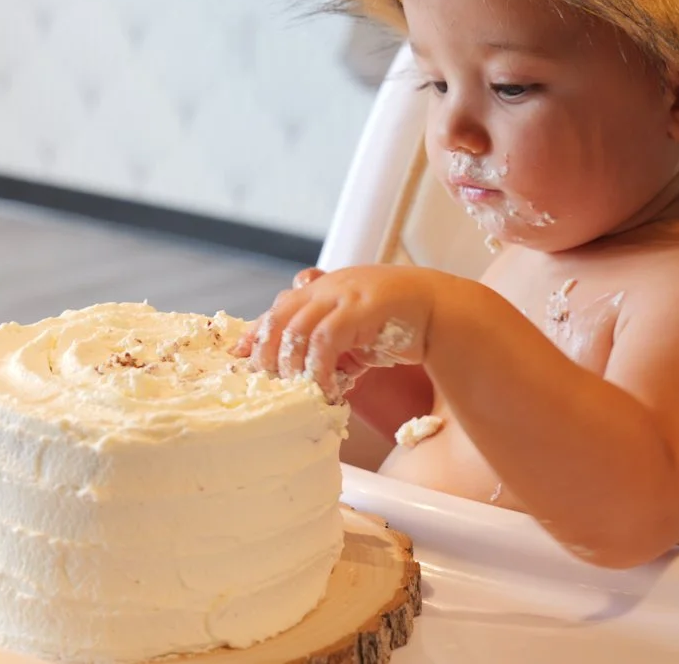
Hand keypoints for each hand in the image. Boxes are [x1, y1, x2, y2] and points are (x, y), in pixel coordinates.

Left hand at [234, 265, 434, 401]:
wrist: (440, 310)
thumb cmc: (397, 323)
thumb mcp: (354, 333)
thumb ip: (328, 344)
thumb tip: (302, 375)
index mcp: (322, 288)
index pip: (278, 309)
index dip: (255, 333)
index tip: (239, 355)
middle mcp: (327, 287)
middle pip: (279, 317)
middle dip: (267, 353)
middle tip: (270, 382)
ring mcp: (343, 294)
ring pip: (297, 330)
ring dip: (294, 366)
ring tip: (299, 391)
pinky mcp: (360, 308)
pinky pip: (326, 341)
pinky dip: (320, 368)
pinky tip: (328, 389)